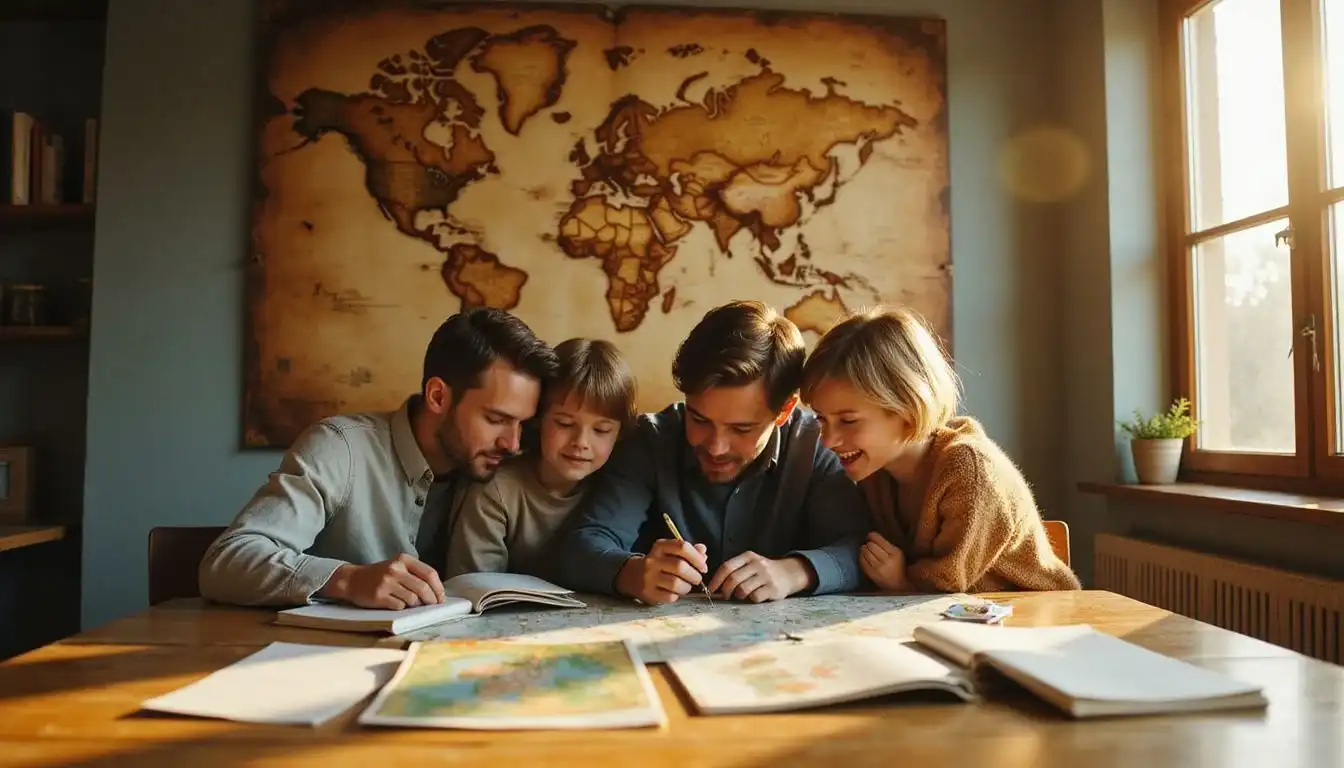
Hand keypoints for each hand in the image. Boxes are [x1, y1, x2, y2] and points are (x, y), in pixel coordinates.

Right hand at [319, 554, 445, 608]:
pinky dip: (402, 607)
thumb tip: (437, 592)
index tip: (441, 598)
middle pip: (423, 588)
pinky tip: (396, 604)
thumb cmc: (380, 575)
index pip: (430, 573)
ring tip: (411, 603)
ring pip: (413, 599)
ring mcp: (386, 582)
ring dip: (416, 605)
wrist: (352, 580)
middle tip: (433, 605)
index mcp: (403, 559)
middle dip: (431, 599)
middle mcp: (395, 569)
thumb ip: (416, 574)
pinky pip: (399, 606)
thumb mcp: (398, 567)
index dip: (439, 588)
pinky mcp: (379, 596)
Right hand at [615, 539, 707, 603]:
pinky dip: (677, 595)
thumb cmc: (659, 563)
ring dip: (687, 587)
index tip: (703, 567)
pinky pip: (669, 596)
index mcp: (660, 546)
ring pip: (676, 583)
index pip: (682, 547)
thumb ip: (688, 551)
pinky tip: (676, 592)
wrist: (633, 575)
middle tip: (697, 579)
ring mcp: (649, 577)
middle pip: (680, 566)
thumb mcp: (671, 552)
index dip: (697, 558)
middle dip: (694, 575)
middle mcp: (653, 560)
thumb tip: (703, 551)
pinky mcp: (648, 592)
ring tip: (687, 586)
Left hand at [707, 552, 811, 602]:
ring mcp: (766, 576)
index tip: (710, 589)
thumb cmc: (763, 571)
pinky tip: (754, 597)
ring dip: (738, 595)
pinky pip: (755, 597)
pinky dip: (751, 599)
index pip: (727, 567)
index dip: (716, 579)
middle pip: (733, 579)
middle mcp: (757, 564)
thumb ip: (735, 570)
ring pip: (743, 589)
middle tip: (724, 596)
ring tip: (740, 595)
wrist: (789, 573)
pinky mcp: (773, 588)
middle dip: (725, 590)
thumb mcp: (750, 564)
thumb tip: (714, 585)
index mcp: (748, 556)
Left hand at [860, 532, 909, 591]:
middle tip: (868, 543)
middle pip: (871, 545)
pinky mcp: (871, 574)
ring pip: (865, 552)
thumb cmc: (898, 568)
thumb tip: (874, 537)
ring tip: (864, 548)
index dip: (872, 536)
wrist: (897, 586)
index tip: (870, 535)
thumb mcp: (899, 554)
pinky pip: (862, 561)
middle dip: (868, 543)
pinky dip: (861, 556)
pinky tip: (863, 555)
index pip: (879, 540)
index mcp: (895, 553)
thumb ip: (888, 545)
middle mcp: (886, 560)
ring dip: (863, 549)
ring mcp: (877, 568)